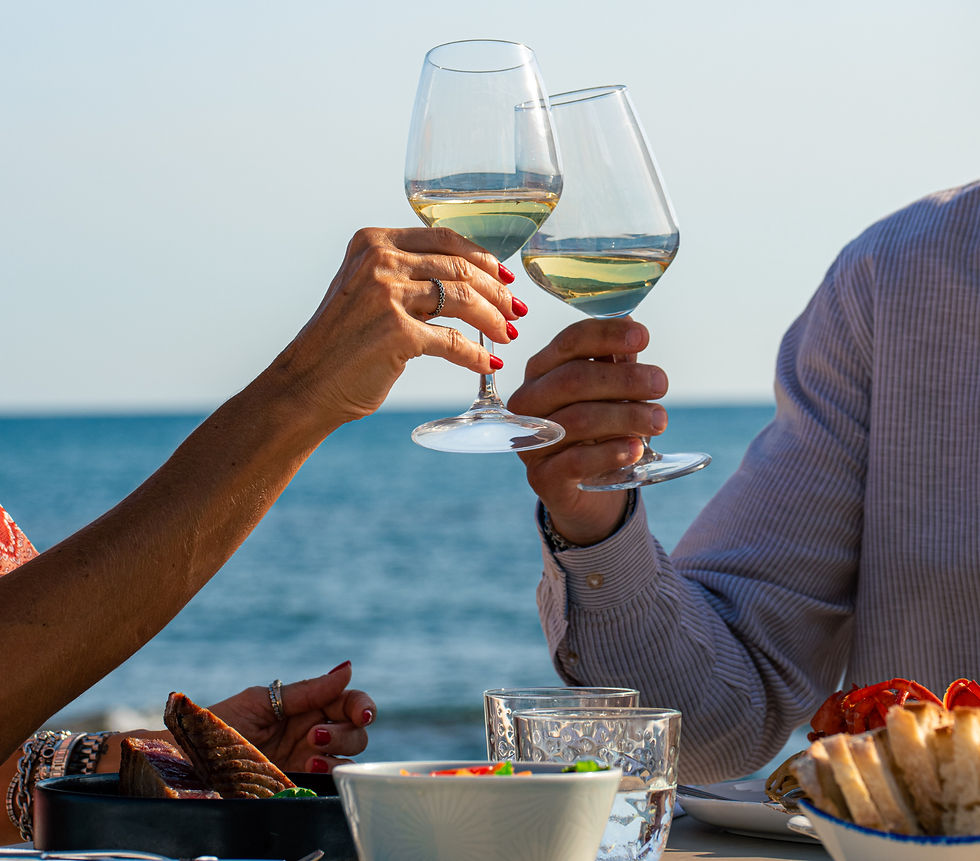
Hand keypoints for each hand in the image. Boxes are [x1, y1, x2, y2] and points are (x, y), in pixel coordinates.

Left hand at [208, 662, 375, 773]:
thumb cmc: (222, 724)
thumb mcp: (263, 701)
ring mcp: (308, 758)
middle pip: (357, 731)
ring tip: (309, 757)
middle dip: (345, 733)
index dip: (362, 705)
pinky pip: (331, 780)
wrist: (190, 760)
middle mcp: (313, 731)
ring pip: (349, 757)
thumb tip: (348, 668)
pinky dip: (331, 774)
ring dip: (338, 754)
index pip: (349, 702)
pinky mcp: (300, 782)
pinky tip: (310, 769)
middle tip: (314, 737)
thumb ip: (307, 690)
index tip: (362, 714)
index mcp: (307, 705)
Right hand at [274, 226, 523, 428]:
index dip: (483, 258)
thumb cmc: (341, 343)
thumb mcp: (364, 290)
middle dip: (497, 291)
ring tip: (509, 335)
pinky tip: (489, 363)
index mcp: (373, 242)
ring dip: (494, 319)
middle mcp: (379, 261)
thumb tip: (467, 279)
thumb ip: (403, 274)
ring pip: (462, 299)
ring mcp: (386, 295)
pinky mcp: (396, 333)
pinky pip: (454, 341)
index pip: (444, 239)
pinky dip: (476, 355)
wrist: (307, 383)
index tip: (506, 277)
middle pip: (459, 268)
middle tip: (516, 311)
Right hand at [507, 318, 668, 545]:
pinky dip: (611, 452)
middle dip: (624, 379)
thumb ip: (617, 364)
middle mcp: (528, 402)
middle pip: (573, 379)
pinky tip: (636, 448)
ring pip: (578, 419)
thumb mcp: (609, 394)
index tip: (643, 336)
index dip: (606, 334)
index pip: (569, 342)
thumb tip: (633, 325)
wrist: (585, 490)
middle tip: (661, 384)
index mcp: (542, 370)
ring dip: (626, 416)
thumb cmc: (598, 431)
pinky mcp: (543, 477)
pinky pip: (576, 460)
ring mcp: (531, 440)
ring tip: (659, 420)